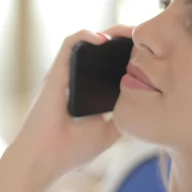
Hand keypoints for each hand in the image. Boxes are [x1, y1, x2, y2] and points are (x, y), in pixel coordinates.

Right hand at [9, 24, 134, 186]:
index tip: (147, 54)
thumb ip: (122, 115)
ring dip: (108, 32)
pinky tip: (103, 39)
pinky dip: (85, 35)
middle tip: (143, 38)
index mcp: (85, 92)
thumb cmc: (71, 150)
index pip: (107, 66)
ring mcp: (63, 74)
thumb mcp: (108, 132)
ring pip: (86, 41)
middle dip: (122, 39)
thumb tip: (142, 102)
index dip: (126, 56)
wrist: (44, 159)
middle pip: (99, 50)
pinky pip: (69, 44)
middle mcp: (73, 79)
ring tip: (128, 32)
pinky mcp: (55, 72)